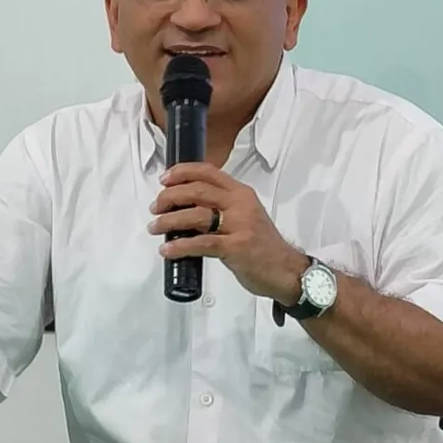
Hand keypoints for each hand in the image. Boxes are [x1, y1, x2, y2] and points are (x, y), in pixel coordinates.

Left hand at [149, 162, 308, 302]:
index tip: (164, 179)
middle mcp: (241, 205)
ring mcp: (239, 226)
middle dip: (170, 196)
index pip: (209, 172)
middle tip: (156, 206)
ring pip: (196, 215)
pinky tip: (167, 250)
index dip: (183, 172)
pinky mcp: (236, 248)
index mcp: (242, 194)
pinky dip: (180, 246)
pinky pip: (201, 244)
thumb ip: (222, 208)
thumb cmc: (264, 246)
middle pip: (198, 190)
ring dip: (169, 220)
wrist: (287, 270)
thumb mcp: (246, 216)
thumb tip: (186, 208)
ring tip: (155, 227)